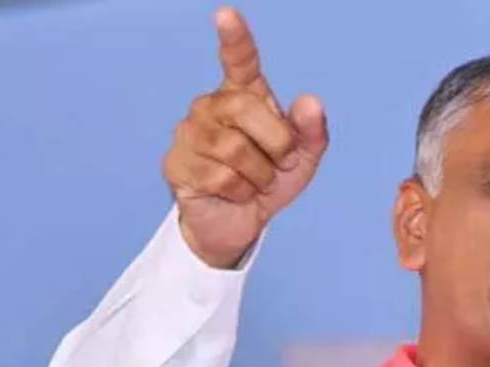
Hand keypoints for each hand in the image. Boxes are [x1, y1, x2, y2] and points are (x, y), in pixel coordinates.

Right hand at [162, 6, 328, 268]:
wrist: (239, 223)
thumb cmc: (268, 182)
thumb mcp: (302, 160)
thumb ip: (312, 133)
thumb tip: (311, 102)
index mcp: (243, 97)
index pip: (239, 62)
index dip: (235, 39)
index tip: (227, 15)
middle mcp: (211, 106)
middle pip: (247, 110)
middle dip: (276, 144)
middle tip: (279, 165)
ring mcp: (189, 133)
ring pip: (235, 149)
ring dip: (259, 175)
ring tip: (255, 182)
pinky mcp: (176, 164)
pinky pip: (221, 176)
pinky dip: (241, 192)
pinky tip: (235, 193)